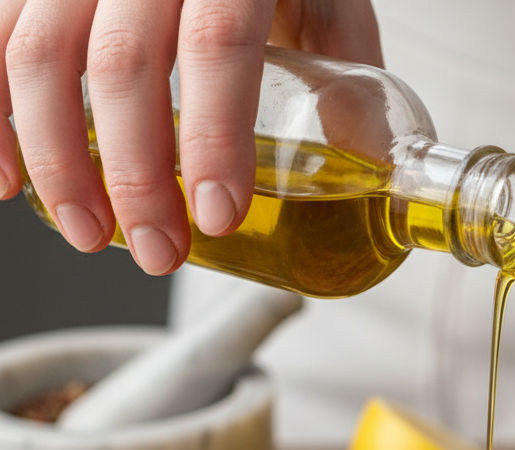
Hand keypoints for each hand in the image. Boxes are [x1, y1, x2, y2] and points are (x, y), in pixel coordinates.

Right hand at [0, 0, 381, 274]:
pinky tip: (7, 179)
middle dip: (136, 178)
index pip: (219, 43)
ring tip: (91, 235)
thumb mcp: (333, 9)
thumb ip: (346, 76)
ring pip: (38, 50)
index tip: (218, 217)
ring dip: (58, 161)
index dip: (215, 136)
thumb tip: (371, 172)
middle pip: (122, 62)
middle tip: (159, 254)